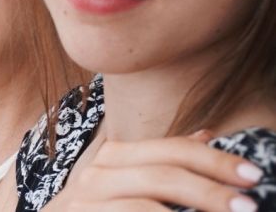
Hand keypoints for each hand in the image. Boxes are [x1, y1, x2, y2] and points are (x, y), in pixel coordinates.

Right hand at [41, 131, 261, 211]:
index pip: (171, 149)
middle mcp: (96, 174)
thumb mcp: (128, 184)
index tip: (252, 176)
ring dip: (194, 211)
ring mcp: (85, 203)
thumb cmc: (100, 211)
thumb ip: (161, 161)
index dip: (214, 160)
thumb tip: (206, 134)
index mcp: (114, 157)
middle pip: (163, 174)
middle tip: (249, 206)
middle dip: (211, 191)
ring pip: (146, 204)